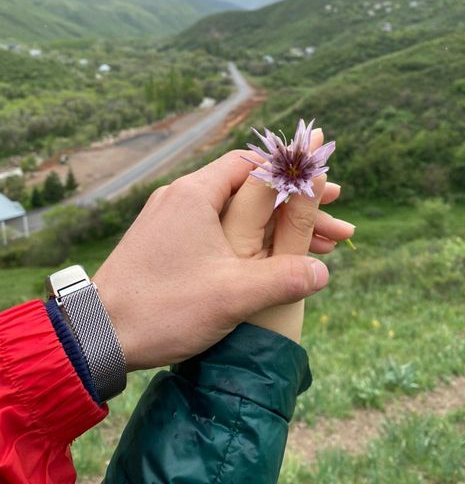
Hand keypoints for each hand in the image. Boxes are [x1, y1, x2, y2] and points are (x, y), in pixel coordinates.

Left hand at [93, 151, 328, 370]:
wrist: (97, 334)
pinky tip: (268, 262)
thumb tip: (323, 272)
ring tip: (314, 249)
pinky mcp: (164, 242)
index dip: (293, 177)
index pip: (252, 164)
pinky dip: (246, 241)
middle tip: (333, 226)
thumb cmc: (162, 307)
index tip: (324, 191)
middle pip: (248, 191)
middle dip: (293, 209)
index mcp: (194, 194)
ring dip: (272, 229)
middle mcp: (180, 197)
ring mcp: (169, 220)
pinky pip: (214, 231)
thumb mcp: (231, 295)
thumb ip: (283, 278)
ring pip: (234, 214)